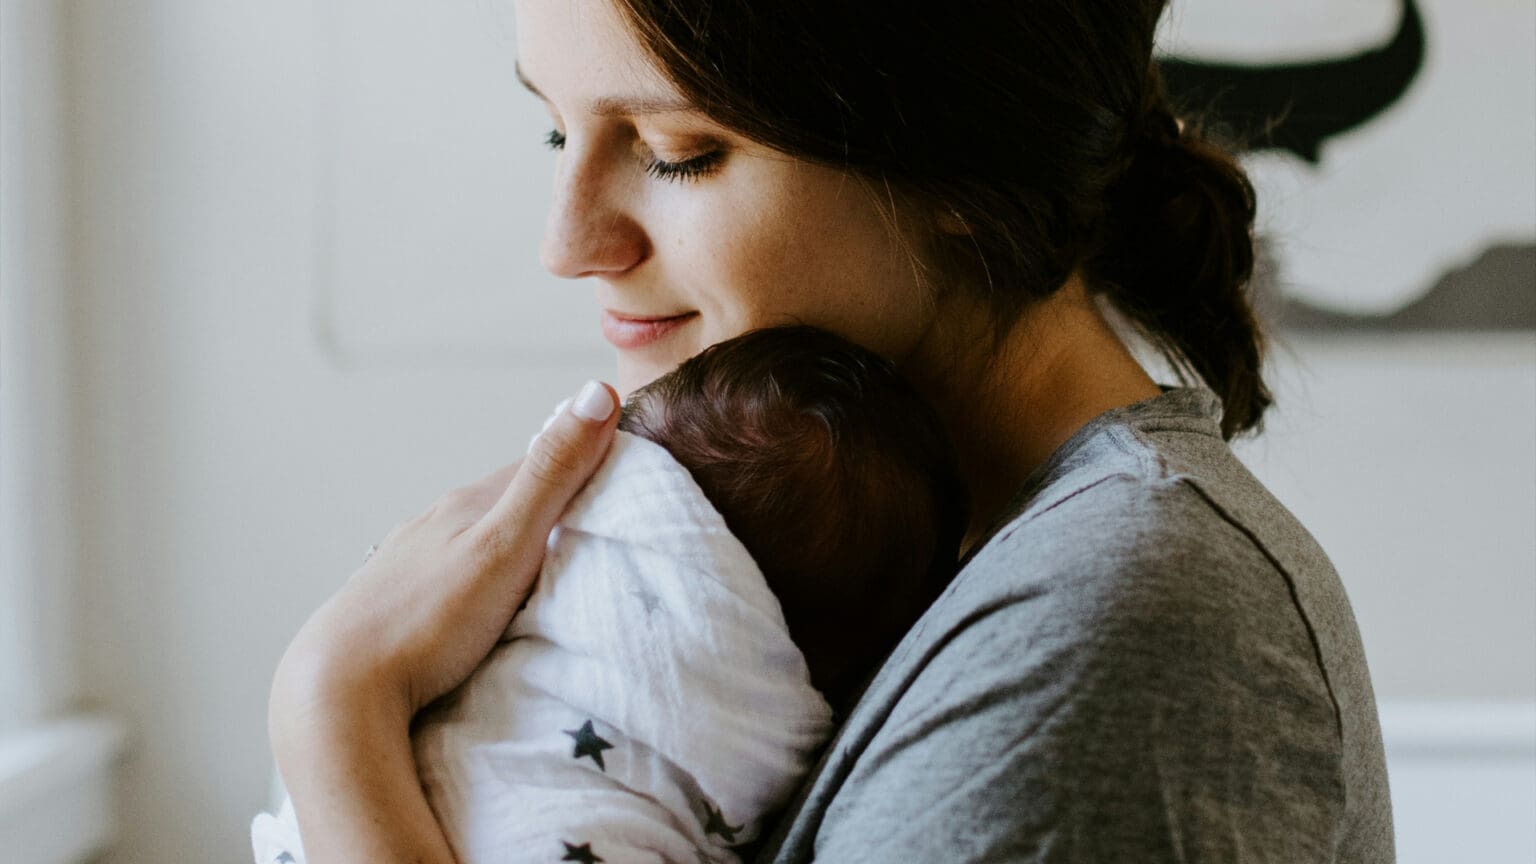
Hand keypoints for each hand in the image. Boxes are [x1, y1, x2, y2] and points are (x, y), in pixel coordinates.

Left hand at [273, 380, 619, 719]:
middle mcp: (434, 523)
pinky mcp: (393, 603)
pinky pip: (449, 577)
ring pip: (474, 539)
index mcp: (466, 503)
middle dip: (549, 508)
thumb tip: (596, 391)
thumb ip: (552, 476)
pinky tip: (481, 605)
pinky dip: (477, 579)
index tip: (626, 480)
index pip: (538, 465)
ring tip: (545, 573)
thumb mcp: (506, 545)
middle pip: (505, 502)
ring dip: (511, 546)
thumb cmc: (427, 622)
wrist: (337, 691)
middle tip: (597, 532)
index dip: (583, 465)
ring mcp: (409, 562)